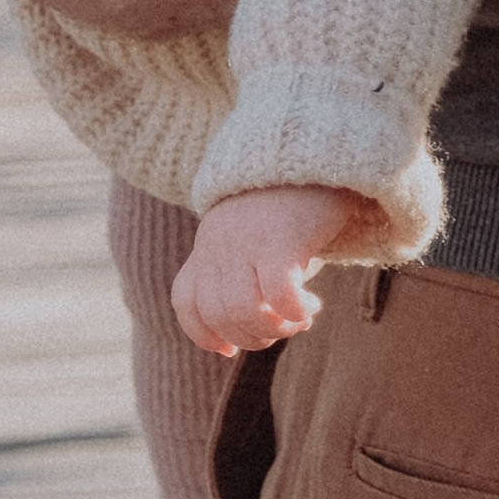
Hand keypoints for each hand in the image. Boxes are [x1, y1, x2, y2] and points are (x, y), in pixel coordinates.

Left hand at [174, 185, 377, 357]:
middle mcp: (218, 244)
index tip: (228, 350)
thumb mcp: (252, 231)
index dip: (202, 333)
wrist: (313, 148)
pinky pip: (278, 295)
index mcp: (208, 243)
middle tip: (283, 330)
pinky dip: (295, 313)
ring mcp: (245, 242)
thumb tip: (259, 319)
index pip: (185, 299)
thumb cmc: (289, 199)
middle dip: (251, 337)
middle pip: (218, 314)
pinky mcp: (280, 240)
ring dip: (274, 329)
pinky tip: (311, 308)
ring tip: (300, 321)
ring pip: (243, 311)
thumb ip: (243, 265)